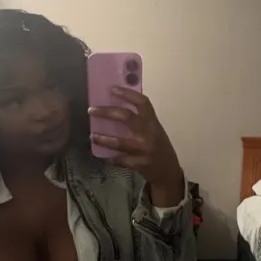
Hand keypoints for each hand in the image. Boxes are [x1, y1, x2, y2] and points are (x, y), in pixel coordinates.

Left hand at [89, 87, 183, 206]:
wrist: (168, 172)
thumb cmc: (160, 148)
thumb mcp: (155, 131)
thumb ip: (141, 121)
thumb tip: (118, 109)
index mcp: (153, 122)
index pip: (142, 102)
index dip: (127, 94)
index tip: (112, 89)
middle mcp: (149, 133)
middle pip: (126, 117)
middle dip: (107, 112)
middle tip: (92, 110)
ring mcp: (143, 150)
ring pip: (120, 142)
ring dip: (103, 139)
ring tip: (92, 136)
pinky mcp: (139, 164)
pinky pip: (120, 160)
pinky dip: (111, 158)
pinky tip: (105, 157)